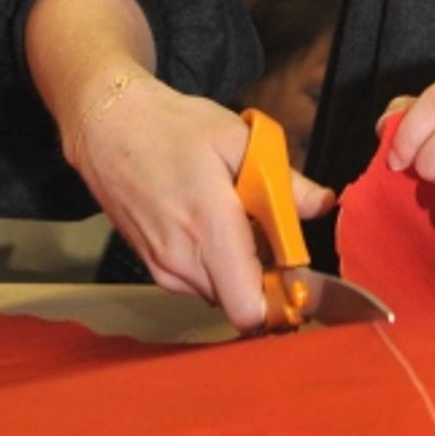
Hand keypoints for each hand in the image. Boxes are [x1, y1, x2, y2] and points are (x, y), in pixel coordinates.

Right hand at [71, 69, 334, 330]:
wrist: (110, 127)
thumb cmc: (173, 127)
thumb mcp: (239, 138)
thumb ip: (285, 181)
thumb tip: (323, 204)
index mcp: (210, 227)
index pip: (248, 309)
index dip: (282, 300)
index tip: (297, 273)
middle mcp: (182, 260)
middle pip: (241, 303)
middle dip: (265, 278)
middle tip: (270, 231)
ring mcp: (162, 268)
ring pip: (220, 294)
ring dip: (239, 269)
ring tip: (237, 219)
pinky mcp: (152, 267)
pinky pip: (198, 282)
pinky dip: (215, 263)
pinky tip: (212, 224)